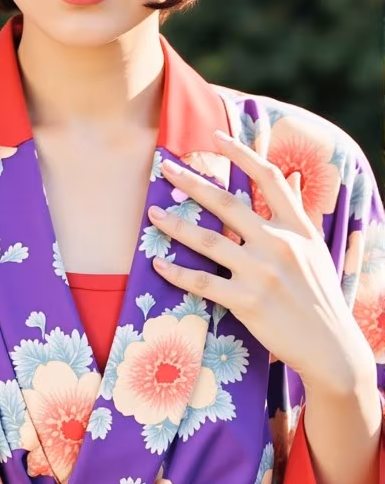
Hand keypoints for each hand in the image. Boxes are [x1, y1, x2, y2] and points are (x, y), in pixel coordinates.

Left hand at [148, 130, 374, 394]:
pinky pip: (204, 283)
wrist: (330, 346)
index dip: (241, 153)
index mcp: (297, 227)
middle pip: (227, 203)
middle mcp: (279, 244)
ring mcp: (263, 273)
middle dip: (192, 182)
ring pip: (208, 241)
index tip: (216, 137)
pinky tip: (159, 264)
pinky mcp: (248, 302)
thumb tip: (292, 175)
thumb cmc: (319, 293)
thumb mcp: (315, 247)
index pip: (268, 178)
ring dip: (176, 226)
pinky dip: (178, 272)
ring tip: (153, 214)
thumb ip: (298, 210)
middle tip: (164, 167)